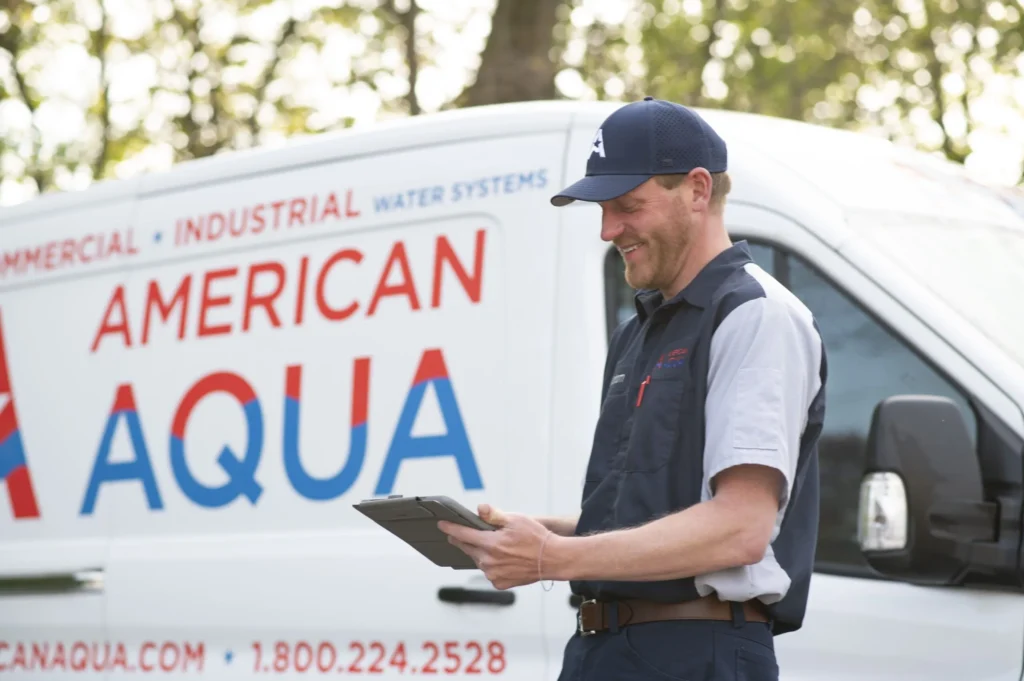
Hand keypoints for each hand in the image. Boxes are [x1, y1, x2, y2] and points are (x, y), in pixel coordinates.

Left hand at [438, 504, 553, 589]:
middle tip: (464, 533)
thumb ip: (494, 515)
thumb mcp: (516, 519)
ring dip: (480, 552)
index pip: (463, 534)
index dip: (450, 528)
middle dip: (464, 539)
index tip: (441, 525)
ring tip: (495, 545)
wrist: (553, 559)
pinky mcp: (499, 583)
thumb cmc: (537, 538)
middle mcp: (489, 561)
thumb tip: (479, 509)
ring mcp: (493, 574)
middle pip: (468, 548)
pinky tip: (503, 558)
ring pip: (478, 560)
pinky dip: (491, 564)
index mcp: (491, 544)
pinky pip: (488, 571)